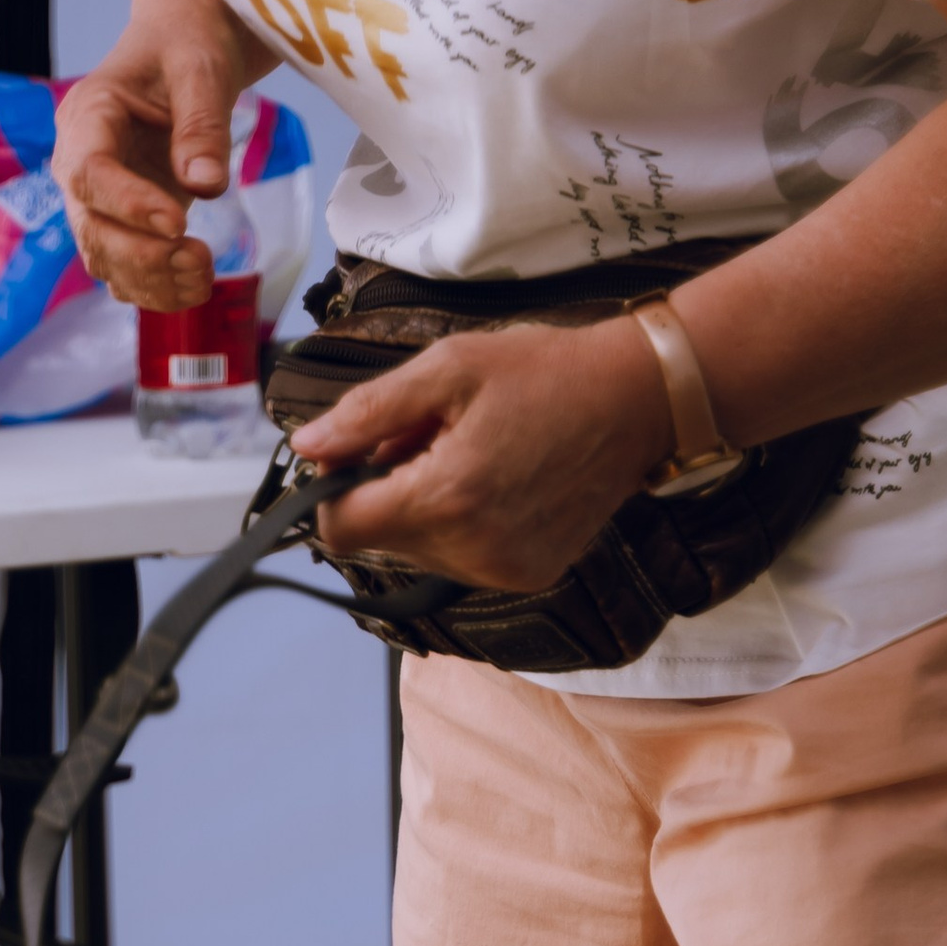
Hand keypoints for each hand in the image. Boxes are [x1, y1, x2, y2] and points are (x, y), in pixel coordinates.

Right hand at [53, 0, 275, 310]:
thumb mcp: (202, 69)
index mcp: (87, 116)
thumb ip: (202, 125)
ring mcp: (96, 199)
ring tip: (205, 276)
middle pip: (91, 228)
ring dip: (151, 281)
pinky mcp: (120, 222)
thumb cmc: (187, 44)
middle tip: (199, 259)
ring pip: (105, 259)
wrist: (183, 43)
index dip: (128, 205)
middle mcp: (79, 163)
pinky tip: (195, 287)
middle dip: (142, 255)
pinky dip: (156, 290)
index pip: (90, 173)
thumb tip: (207, 187)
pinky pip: (125, 271)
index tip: (179, 224)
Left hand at [296, 315, 677, 591]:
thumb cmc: (548, 372)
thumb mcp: (449, 369)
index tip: (353, 449)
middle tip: (432, 434)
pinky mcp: (525, 576)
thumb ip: (368, 412)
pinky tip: (497, 480)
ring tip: (470, 452)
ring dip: (423, 505)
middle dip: (387, 487)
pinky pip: (459, 560)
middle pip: (377, 538)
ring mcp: (500, 571)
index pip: (341, 527)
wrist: (641, 399)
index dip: (332, 487)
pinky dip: (460, 524)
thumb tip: (305, 446)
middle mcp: (470, 550)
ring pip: (416, 551)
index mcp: (445, 499)